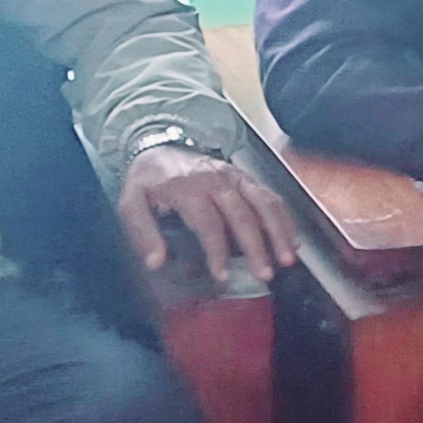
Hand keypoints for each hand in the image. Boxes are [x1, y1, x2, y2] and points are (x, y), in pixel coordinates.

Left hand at [119, 144, 301, 283]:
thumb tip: (155, 261)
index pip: (209, 223)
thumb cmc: (148, 179)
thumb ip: (143, 232)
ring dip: (279, 232)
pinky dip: (284, 218)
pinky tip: (290, 239)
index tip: (223, 275)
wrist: (159, 147)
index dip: (218, 251)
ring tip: (287, 258)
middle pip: (244, 214)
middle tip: (265, 273)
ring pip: (264, 203)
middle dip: (257, 246)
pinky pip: (270, 196)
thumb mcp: (131, 203)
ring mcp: (234, 176)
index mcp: (187, 187)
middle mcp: (216, 179)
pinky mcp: (245, 177)